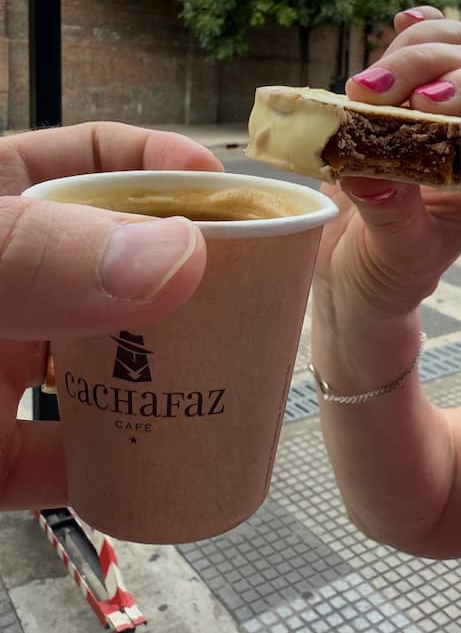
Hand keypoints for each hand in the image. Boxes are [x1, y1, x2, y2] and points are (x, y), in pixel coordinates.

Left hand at [0, 122, 221, 508]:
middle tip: (262, 290)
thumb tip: (177, 258)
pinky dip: (127, 470)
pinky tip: (174, 466)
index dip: (165, 166)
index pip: (91, 162)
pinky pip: (78, 461)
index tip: (229, 190)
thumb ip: (41, 254)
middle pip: (123, 265)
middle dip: (196, 275)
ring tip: (240, 375)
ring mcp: (3, 368)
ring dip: (173, 374)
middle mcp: (14, 285)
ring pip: (110, 362)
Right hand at [314, 8, 460, 351]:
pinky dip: (408, 32)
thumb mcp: (396, 259)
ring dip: (403, 53)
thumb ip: (391, 217)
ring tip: (358, 91)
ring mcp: (436, 114)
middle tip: (364, 95)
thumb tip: (367, 174)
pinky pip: (414, 50)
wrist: (352, 276)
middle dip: (419, 68)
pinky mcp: (396, 104)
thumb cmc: (386, 277)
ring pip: (443, 48)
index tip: (423, 105)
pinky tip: (398, 23)